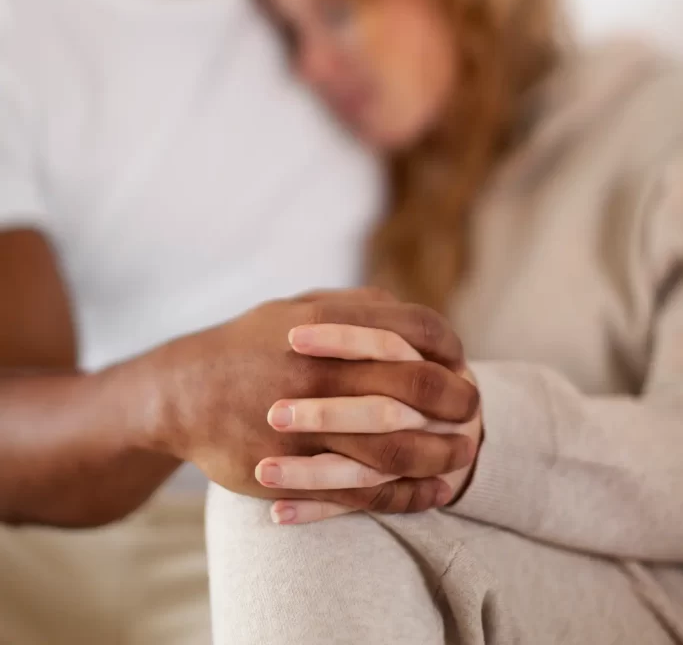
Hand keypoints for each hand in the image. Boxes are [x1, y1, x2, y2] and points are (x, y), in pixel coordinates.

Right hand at [144, 289, 478, 513]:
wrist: (182, 393)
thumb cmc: (251, 344)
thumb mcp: (296, 305)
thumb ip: (354, 307)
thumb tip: (411, 314)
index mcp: (324, 321)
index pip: (412, 328)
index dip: (449, 346)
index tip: (461, 361)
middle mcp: (317, 368)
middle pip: (414, 386)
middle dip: (458, 400)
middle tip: (475, 409)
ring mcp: (304, 422)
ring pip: (395, 444)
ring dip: (442, 453)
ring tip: (466, 455)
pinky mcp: (291, 469)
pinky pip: (363, 489)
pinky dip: (407, 494)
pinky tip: (434, 492)